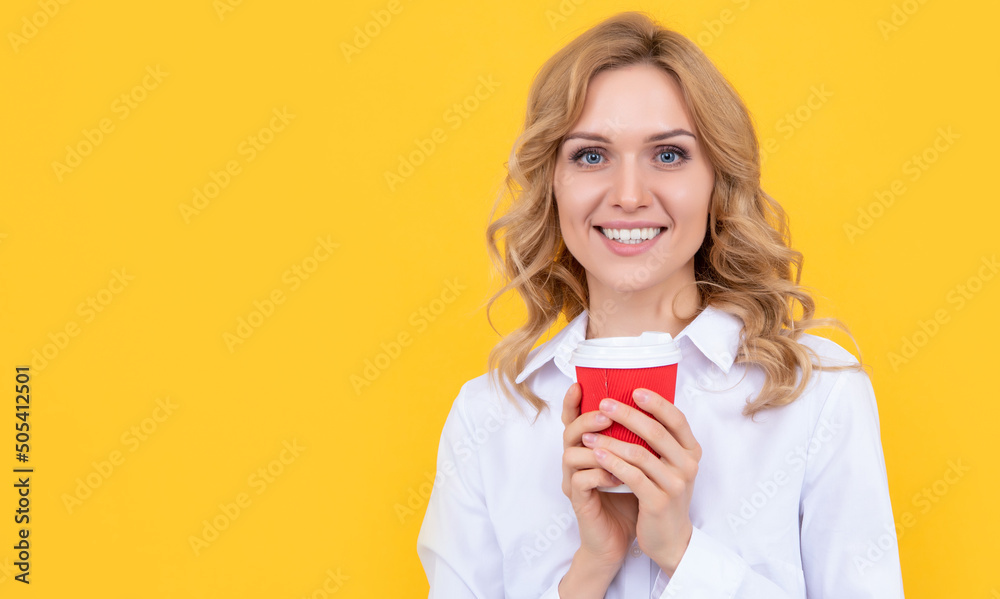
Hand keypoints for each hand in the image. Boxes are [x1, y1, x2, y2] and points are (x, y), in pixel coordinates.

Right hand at [560, 382, 639, 571]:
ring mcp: (574, 480)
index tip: (580, 384)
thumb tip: (658, 409)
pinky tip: (616, 477)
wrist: (622, 539)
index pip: (574, 418)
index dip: (572, 402)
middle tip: (606, 415)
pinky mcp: (578, 501)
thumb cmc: (631, 498)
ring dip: (595, 447)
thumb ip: (637, 440)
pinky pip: (580, 480)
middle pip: (569, 431)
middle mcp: (576, 461)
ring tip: (615, 445)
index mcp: (589, 447)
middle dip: (587, 419)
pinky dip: (599, 475)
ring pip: (571, 454)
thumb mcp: (637, 464)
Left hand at [580, 387, 700, 575]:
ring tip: (588, 433)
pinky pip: (632, 476)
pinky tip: (596, 454)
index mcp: (692, 452)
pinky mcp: (659, 502)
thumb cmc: (664, 495)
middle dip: (627, 415)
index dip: (656, 402)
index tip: (634, 389)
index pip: (677, 419)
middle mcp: (688, 466)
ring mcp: (675, 485)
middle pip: (656, 432)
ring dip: (611, 440)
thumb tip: (636, 406)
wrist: (671, 540)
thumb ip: (661, 442)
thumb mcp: (670, 466)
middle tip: (604, 404)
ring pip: (640, 454)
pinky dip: (612, 462)